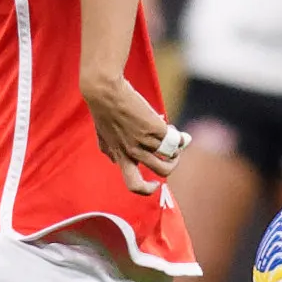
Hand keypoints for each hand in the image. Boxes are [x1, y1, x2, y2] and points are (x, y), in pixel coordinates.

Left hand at [81, 71, 181, 195]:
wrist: (105, 92)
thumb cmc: (103, 110)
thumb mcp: (102, 136)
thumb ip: (109, 150)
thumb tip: (114, 160)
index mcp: (121, 156)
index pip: (134, 185)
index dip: (147, 189)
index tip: (155, 183)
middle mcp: (133, 151)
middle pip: (162, 170)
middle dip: (172, 165)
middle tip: (172, 156)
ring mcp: (144, 140)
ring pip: (171, 155)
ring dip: (177, 149)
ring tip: (174, 138)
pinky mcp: (154, 127)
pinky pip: (174, 139)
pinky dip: (179, 137)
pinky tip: (175, 130)